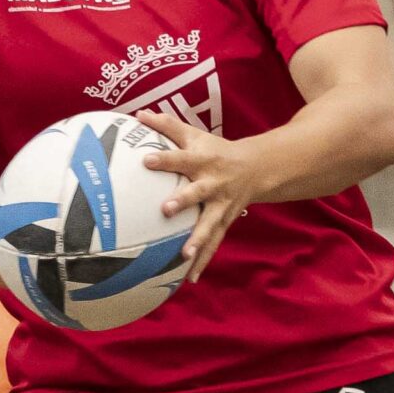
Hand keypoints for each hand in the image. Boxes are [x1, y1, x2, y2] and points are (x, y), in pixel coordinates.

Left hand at [136, 111, 268, 282]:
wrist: (256, 168)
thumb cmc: (215, 150)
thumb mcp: (194, 135)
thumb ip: (166, 126)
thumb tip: (138, 114)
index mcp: (203, 161)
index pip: (180, 158)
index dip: (164, 159)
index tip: (146, 160)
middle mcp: (213, 184)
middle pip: (197, 193)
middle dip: (183, 201)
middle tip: (166, 210)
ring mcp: (220, 206)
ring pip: (209, 224)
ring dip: (198, 239)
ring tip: (184, 255)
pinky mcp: (224, 222)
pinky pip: (214, 244)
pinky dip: (203, 261)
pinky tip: (191, 278)